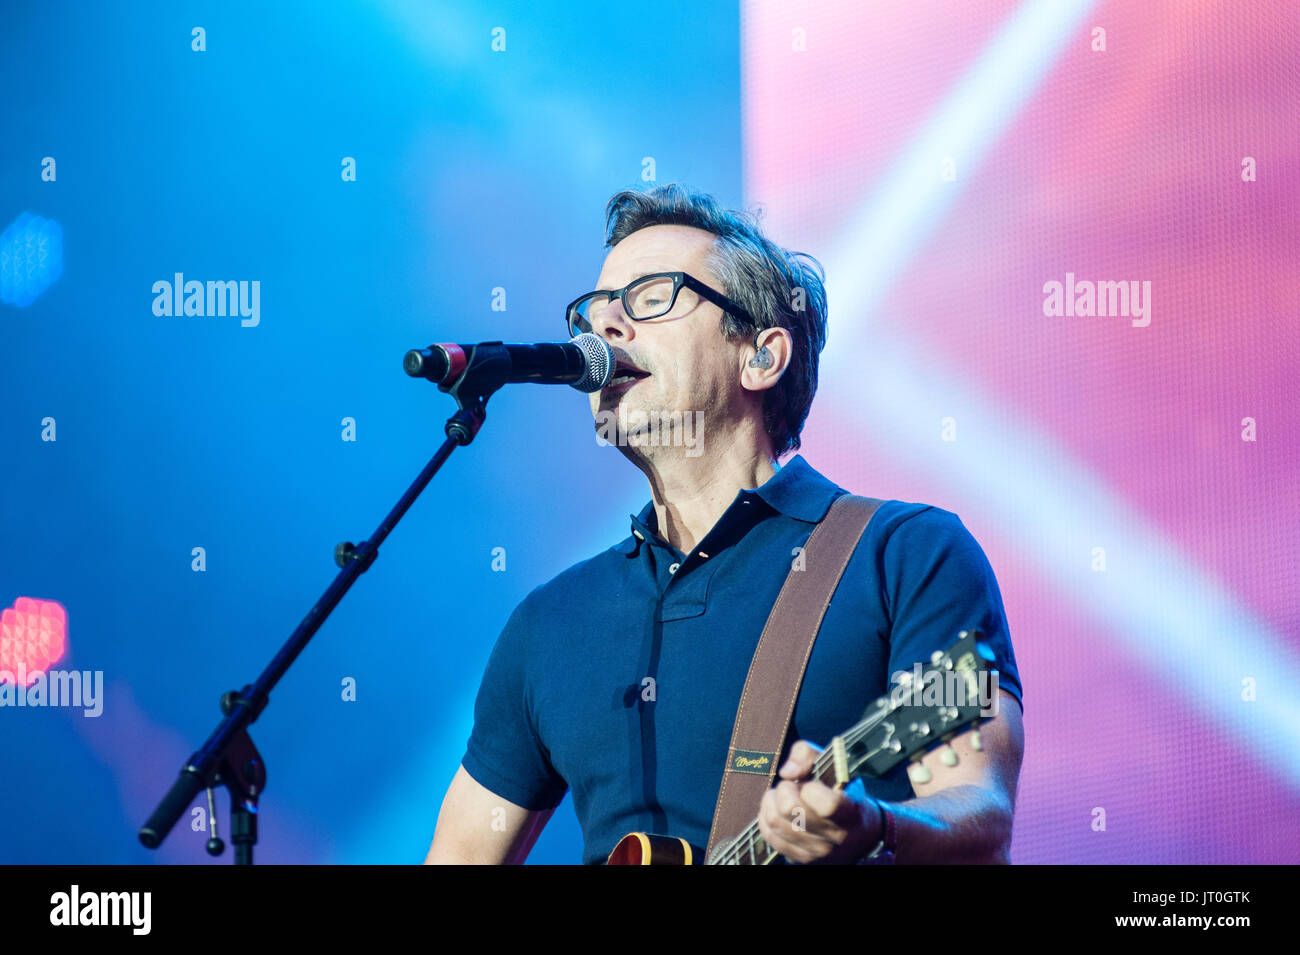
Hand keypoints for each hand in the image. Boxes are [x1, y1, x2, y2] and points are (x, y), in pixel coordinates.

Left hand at [757, 740, 881, 863]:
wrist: (859, 834)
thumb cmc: (844, 792)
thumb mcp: (834, 764)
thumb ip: (807, 754)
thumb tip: (787, 773)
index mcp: (849, 812)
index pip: (827, 805)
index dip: (810, 789)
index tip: (810, 784)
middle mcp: (834, 837)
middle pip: (789, 810)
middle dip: (783, 790)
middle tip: (791, 787)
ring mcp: (816, 852)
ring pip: (774, 823)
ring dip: (771, 803)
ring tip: (782, 797)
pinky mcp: (799, 859)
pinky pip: (769, 836)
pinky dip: (766, 818)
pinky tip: (776, 810)